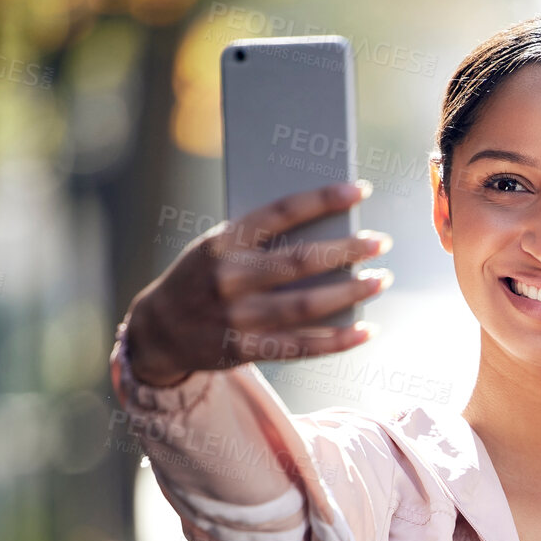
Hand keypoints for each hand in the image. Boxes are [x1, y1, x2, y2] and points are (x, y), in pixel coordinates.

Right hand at [124, 180, 394, 386]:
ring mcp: (237, 317)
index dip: (324, 199)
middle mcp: (229, 277)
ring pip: (307, 305)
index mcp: (223, 241)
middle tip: (381, 242)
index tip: (360, 190)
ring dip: (351, 293)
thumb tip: (328, 234)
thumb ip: (261, 242)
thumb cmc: (204, 280)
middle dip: (348, 250)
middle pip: (301, 261)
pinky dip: (339, 340)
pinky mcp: (245, 349)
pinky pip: (302, 346)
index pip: (281, 212)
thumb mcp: (218, 249)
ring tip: (380, 280)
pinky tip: (366, 329)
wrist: (159, 331)